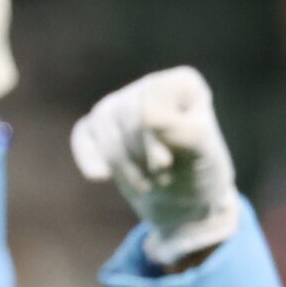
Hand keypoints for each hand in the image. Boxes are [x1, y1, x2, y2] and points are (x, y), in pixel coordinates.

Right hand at [71, 67, 241, 266]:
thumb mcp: (202, 156)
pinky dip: (90, 158)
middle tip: (161, 177)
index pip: (150, 106)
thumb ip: (182, 131)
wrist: (188, 202)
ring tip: (146, 183)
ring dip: (120, 164)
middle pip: (126, 116)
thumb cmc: (201, 173)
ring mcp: (125, 102)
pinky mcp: (103, 124)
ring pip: (102, 122)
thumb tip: (146, 114)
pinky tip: (101, 176)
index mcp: (184, 85)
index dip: (151, 141)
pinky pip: (84, 133)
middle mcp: (153, 86)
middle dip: (138, 155)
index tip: (167, 163)